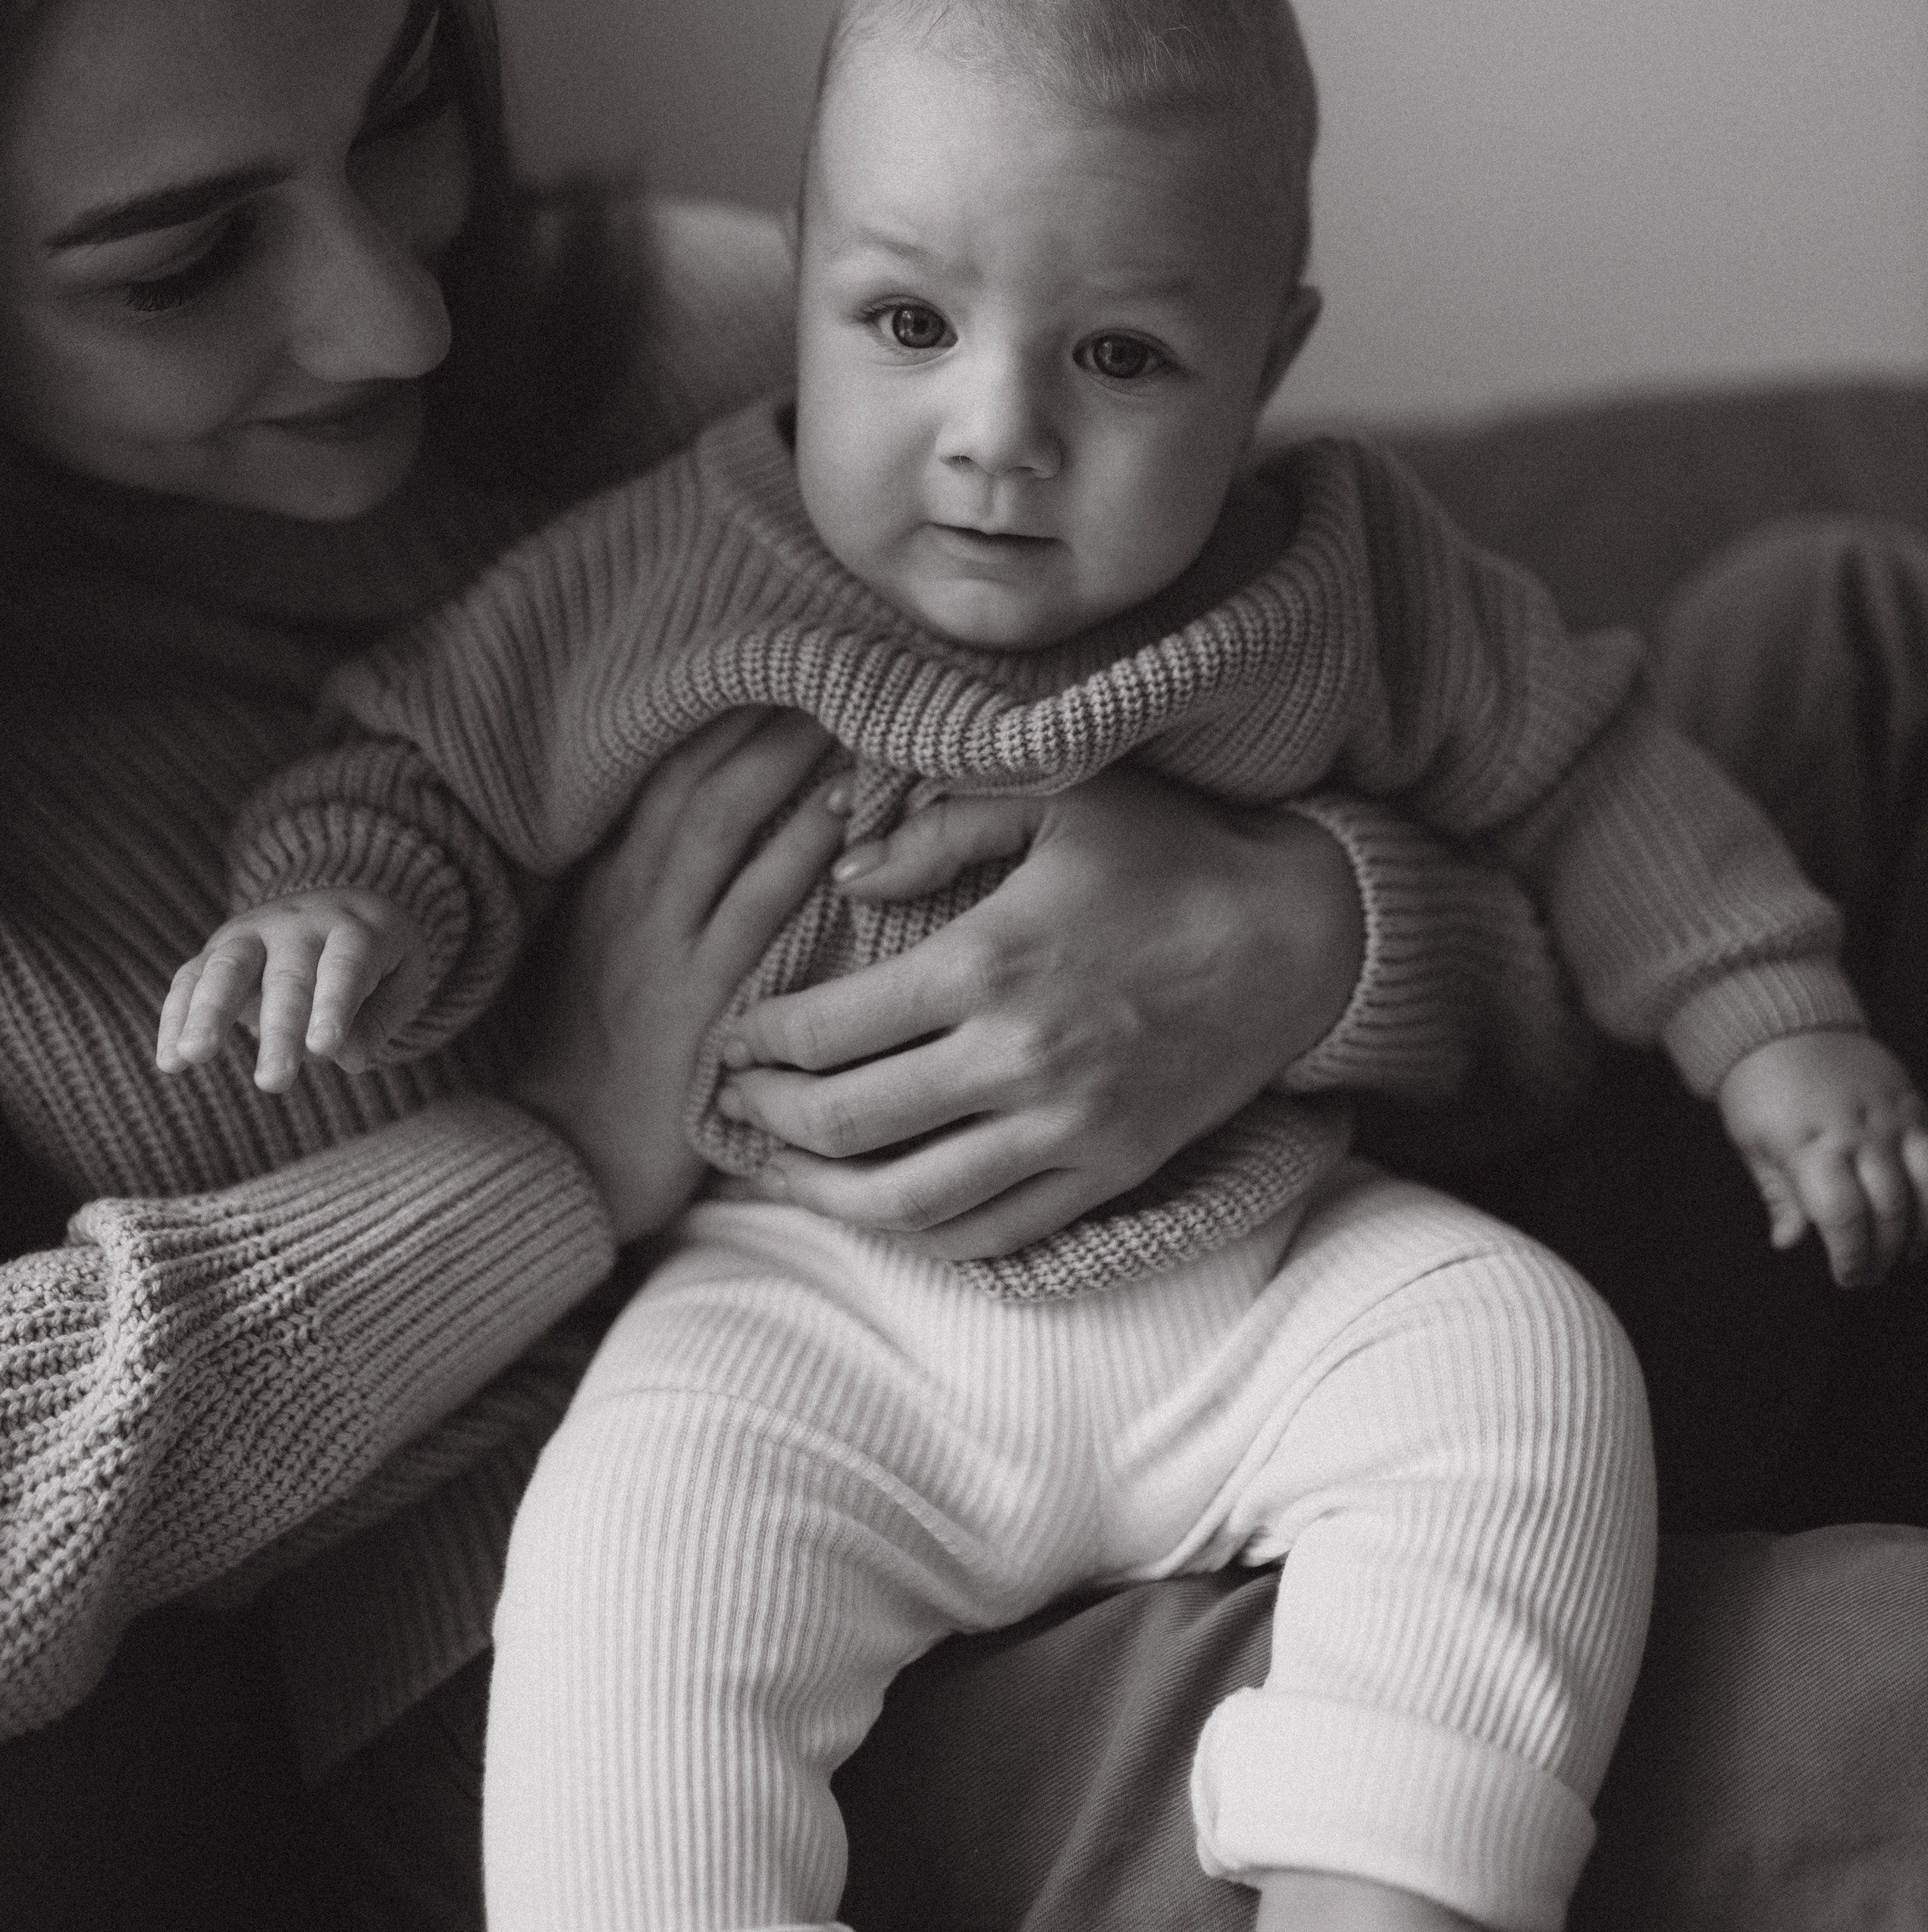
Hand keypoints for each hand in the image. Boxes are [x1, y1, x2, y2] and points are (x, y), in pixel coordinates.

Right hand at [158, 888, 424, 1093]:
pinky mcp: (217, 948)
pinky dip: (176, 1017)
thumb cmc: (377, 956)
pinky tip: (170, 1062)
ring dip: (208, 1012)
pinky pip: (191, 978)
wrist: (341, 899)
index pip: (344, 966)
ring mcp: (253, 932)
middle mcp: (299, 925)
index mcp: (353, 929)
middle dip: (278, 1028)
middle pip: (286, 975)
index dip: (334, 1005)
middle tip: (273, 1083)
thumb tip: (347, 1058)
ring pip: (227, 967)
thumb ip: (379, 1020)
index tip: (325, 1048)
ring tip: (193, 1056)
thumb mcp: (401, 978)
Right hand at [510, 710, 853, 1241]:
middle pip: (698, 780)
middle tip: (830, 660)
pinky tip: (852, 812)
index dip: (718, 716)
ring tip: (853, 707)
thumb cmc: (585, 1059)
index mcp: (601, 886)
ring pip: (727, 826)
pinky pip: (758, 909)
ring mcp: (663, 948)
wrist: (560, 1161)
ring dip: (790, 760)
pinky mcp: (700, 1001)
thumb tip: (696, 816)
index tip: (774, 663)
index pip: (660, 776)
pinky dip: (803, 852)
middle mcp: (627, 902)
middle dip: (761, 715)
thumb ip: (637, 889)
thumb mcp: (590, 958)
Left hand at [714, 766, 1363, 1259]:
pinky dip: (922, 1236)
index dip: (761, 1040)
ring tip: (784, 1169)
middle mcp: (1019, 1060)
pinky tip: (882, 1213)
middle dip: (771, 1116)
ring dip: (826, 1195)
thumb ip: (938, 825)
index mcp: (989, 964)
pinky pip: (995, 1233)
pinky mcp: (1111, 1172)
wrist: (1301, 935)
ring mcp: (1068, 1129)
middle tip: (736, 1100)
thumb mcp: (1056, 798)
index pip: (831, 1029)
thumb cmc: (1171, 852)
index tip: (733, 1033)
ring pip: (910, 1202)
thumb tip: (844, 871)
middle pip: (850, 1122)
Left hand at [1717, 1029, 1927, 1286]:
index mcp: (1808, 1144)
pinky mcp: (1910, 1102)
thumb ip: (1778, 1194)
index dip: (1850, 1256)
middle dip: (1882, 1253)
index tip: (1847, 1277)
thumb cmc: (1757, 1087)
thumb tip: (1788, 1243)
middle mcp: (1854, 1131)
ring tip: (1907, 1254)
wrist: (1780, 1023)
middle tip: (1871, 1274)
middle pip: (1887, 1208)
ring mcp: (1888, 1115)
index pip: (1841, 1215)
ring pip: (1924, 1186)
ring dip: (1921, 1229)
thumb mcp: (1751, 1141)